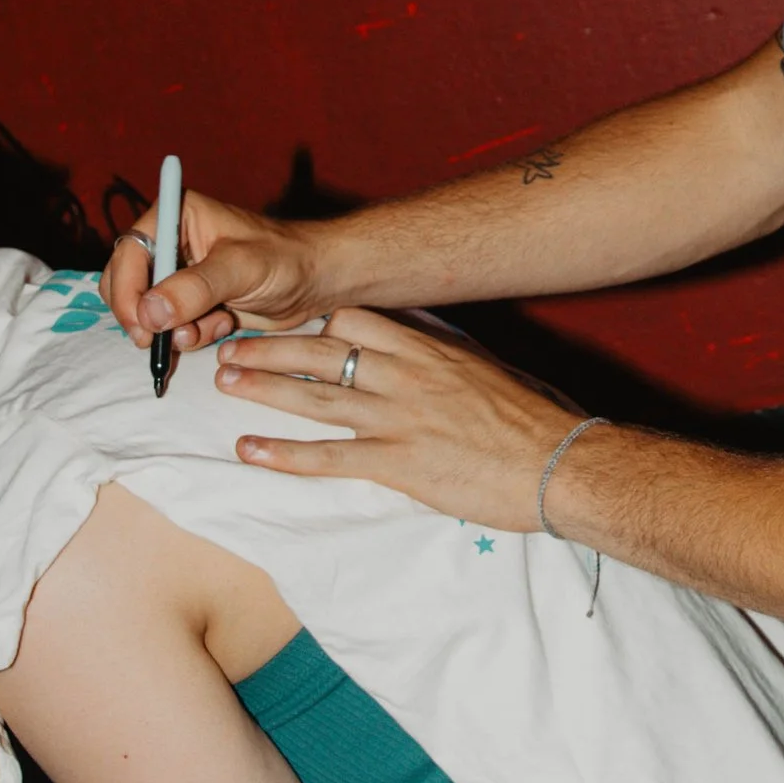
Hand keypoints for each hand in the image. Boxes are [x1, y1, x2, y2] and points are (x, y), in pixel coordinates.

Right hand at [103, 192, 326, 354]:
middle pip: (127, 284)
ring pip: (147, 312)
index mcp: (175, 216)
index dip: (127, 291)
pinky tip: (223, 325)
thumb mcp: (240, 269)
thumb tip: (148, 312)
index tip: (142, 325)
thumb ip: (194, 288)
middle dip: (145, 316)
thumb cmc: (286, 259)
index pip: (129, 253)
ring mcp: (180, 275)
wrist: (318, 282)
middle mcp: (171, 243)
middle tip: (161, 341)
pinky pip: (170, 328)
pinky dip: (191, 336)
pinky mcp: (192, 303)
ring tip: (211, 327)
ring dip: (174, 329)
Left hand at [216, 310, 572, 530]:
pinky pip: (326, 456)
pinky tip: (248, 449)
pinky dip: (281, 453)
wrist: (558, 463)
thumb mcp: (485, 372)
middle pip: (322, 350)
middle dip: (271, 347)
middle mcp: (405, 375)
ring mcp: (397, 418)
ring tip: (225, 382)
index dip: (313, 319)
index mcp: (427, 350)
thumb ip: (445, 359)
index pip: (355, 319)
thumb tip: (421, 351)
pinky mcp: (397, 462)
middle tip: (231, 346)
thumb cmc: (531, 421)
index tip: (284, 322)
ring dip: (263, 388)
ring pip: (313, 396)